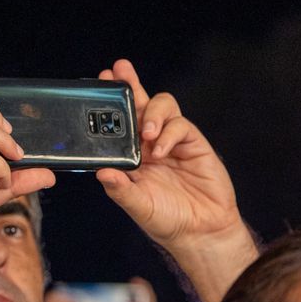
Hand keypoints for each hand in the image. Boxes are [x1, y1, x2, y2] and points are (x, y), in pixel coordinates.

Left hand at [94, 60, 243, 254]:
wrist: (201, 231)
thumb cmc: (167, 220)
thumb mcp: (137, 206)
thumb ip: (120, 190)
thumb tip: (101, 172)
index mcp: (131, 156)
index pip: (118, 121)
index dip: (111, 101)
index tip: (99, 81)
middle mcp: (150, 144)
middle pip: (141, 104)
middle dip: (130, 84)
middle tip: (119, 70)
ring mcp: (173, 142)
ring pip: (163, 107)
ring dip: (152, 113)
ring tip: (145, 132)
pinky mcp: (194, 144)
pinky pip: (181, 126)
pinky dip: (169, 133)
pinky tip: (161, 150)